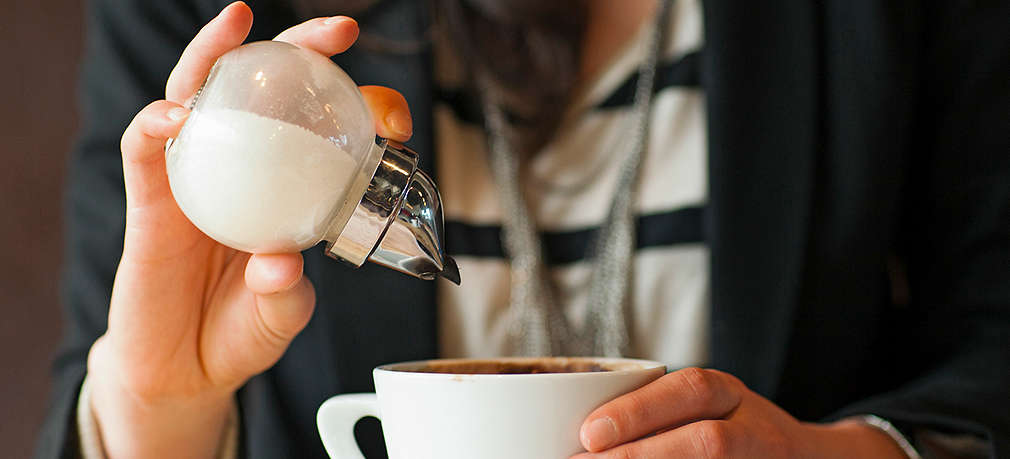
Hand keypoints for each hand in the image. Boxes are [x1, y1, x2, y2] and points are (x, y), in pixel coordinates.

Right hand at [87, 3, 412, 457]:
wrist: (184, 372)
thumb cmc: (241, 332)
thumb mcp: (281, 316)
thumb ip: (285, 294)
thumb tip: (282, 261)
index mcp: (285, 189)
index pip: (318, 127)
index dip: (354, 105)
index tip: (392, 111)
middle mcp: (241, 171)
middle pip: (261, 91)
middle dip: (296, 50)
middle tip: (336, 30)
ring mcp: (194, 180)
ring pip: (196, 98)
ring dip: (213, 55)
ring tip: (238, 21)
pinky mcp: (149, 202)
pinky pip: (146, 152)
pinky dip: (155, 125)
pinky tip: (175, 112)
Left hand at [573, 367, 907, 457]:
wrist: (810, 458)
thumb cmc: (729, 427)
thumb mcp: (699, 406)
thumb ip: (654, 412)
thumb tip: (579, 433)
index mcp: (726, 393)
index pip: (688, 390)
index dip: (638, 411)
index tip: (589, 433)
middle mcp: (753, 426)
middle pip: (708, 440)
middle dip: (644, 453)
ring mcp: (764, 458)